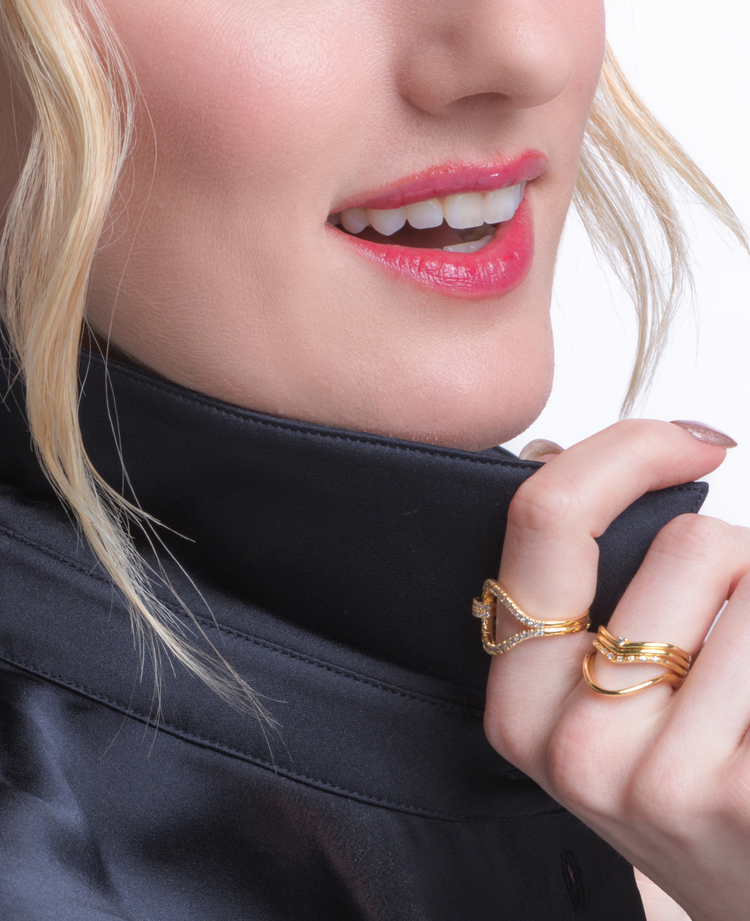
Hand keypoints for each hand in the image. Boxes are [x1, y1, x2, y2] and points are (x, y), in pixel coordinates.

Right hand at [484, 419, 749, 920]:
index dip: (626, 451)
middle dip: (744, 566)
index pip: (544, 518)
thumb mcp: (604, 697)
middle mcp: (576, 751)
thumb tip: (579, 450)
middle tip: (742, 646)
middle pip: (689, 544)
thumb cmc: (697, 790)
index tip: (692, 443)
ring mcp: (666, 788)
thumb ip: (583, 577)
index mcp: (520, 704)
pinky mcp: (746, 806)